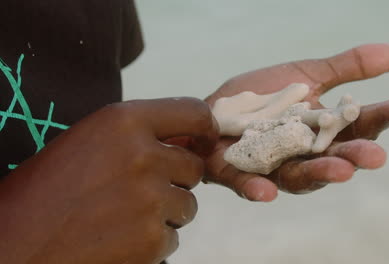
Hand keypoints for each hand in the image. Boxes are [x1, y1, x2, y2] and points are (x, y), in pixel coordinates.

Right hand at [0, 98, 217, 263]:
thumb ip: (137, 134)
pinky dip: (152, 242)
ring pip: (186, 205)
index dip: (204, 128)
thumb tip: (186, 138)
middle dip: (176, 180)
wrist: (16, 243)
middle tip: (142, 191)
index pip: (194, 112)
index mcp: (124, 121)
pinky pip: (172, 238)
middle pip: (193, 166)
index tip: (203, 141)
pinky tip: (118, 240)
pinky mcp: (150, 240)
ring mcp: (150, 199)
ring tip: (123, 217)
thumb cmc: (46, 189)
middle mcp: (143, 155)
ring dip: (165, 213)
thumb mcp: (90, 140)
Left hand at [204, 43, 388, 201]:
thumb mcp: (306, 73)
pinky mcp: (238, 173)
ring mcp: (272, 166)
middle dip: (355, 158)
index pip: (360, 126)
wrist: (213, 108)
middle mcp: (304, 154)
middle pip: (335, 158)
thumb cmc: (262, 96)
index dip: (386, 116)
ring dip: (319, 175)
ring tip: (340, 171)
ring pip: (299, 176)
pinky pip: (248, 184)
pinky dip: (257, 188)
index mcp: (323, 130)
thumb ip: (346, 68)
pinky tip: (267, 191)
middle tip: (376, 156)